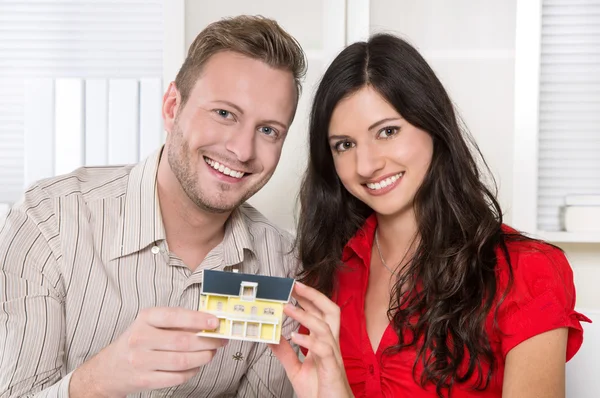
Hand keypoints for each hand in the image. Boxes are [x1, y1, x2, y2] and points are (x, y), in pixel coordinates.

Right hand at [70, 307, 226, 396]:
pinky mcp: (144, 380)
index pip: (174, 316)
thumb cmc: (138, 342)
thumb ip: (177, 322)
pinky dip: (192, 371)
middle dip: (207, 341)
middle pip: (182, 341)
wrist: (109, 369)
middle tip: (220, 340)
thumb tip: (208, 323)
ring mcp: (141, 361)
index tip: (215, 321)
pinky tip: (196, 365)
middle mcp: (140, 339)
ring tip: (211, 353)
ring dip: (203, 357)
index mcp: (144, 319)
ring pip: (182, 361)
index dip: (198, 319)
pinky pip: (176, 377)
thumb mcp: (151, 324)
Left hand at [269, 282, 352, 397]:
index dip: (309, 299)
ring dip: (305, 316)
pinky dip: (309, 341)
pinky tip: (295, 337)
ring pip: (325, 327)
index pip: (320, 314)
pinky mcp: (333, 369)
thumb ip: (285, 353)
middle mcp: (331, 346)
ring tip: (287, 309)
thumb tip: (272, 338)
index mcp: (324, 344)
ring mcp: (334, 356)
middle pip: (331, 312)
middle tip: (296, 287)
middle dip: (314, 296)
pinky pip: (324, 350)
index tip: (294, 288)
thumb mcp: (297, 370)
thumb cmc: (320, 392)